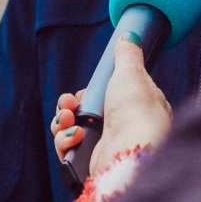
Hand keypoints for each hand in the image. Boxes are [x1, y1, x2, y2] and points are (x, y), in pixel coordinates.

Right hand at [51, 37, 172, 175]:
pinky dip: (65, 142)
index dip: (89, 94)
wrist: (130, 150)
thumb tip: (129, 37)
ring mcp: (106, 149)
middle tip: (68, 105)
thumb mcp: (132, 74)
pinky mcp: (91, 164)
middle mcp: (122, 131)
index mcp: (137, 110)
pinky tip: (75, 138)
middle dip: (69, 107)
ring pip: (71, 132)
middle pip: (84, 114)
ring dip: (62, 123)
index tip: (82, 92)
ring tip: (67, 120)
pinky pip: (69, 151)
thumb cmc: (136, 111)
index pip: (106, 98)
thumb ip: (127, 55)